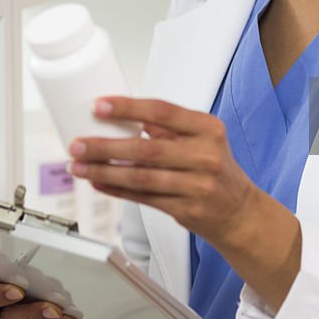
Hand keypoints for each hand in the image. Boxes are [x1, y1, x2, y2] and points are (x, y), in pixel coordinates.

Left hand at [68, 97, 257, 246]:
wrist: (240, 212)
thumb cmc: (216, 170)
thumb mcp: (203, 140)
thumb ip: (169, 129)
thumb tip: (126, 117)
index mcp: (207, 129)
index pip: (162, 111)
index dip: (128, 108)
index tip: (100, 106)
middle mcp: (204, 155)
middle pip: (146, 148)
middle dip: (105, 146)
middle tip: (78, 143)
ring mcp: (197, 185)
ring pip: (141, 177)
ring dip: (104, 171)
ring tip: (80, 166)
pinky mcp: (186, 209)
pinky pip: (144, 198)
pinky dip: (117, 190)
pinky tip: (100, 183)